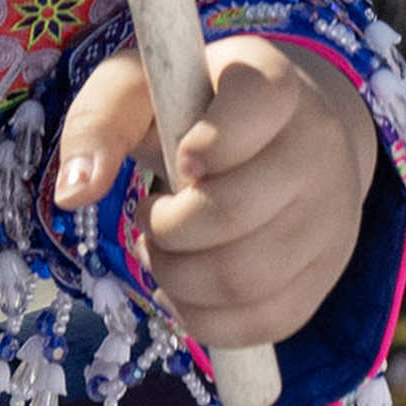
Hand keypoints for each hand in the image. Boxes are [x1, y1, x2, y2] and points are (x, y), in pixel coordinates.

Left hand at [54, 36, 380, 358]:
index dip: (206, 142)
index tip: (179, 158)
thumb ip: (99, 121)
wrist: (278, 137)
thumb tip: (74, 193)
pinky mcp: (327, 272)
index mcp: (272, 83)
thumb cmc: (192, 111)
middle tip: (151, 216)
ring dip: (178, 278)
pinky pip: (263, 322)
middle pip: (233, 212)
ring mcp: (331, 213)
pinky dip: (206, 317)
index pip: (255, 106)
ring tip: (166, 250)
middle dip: (166, 230)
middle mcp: (318, 144)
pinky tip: (189, 285)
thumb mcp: (140, 91)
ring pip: (245, 278)